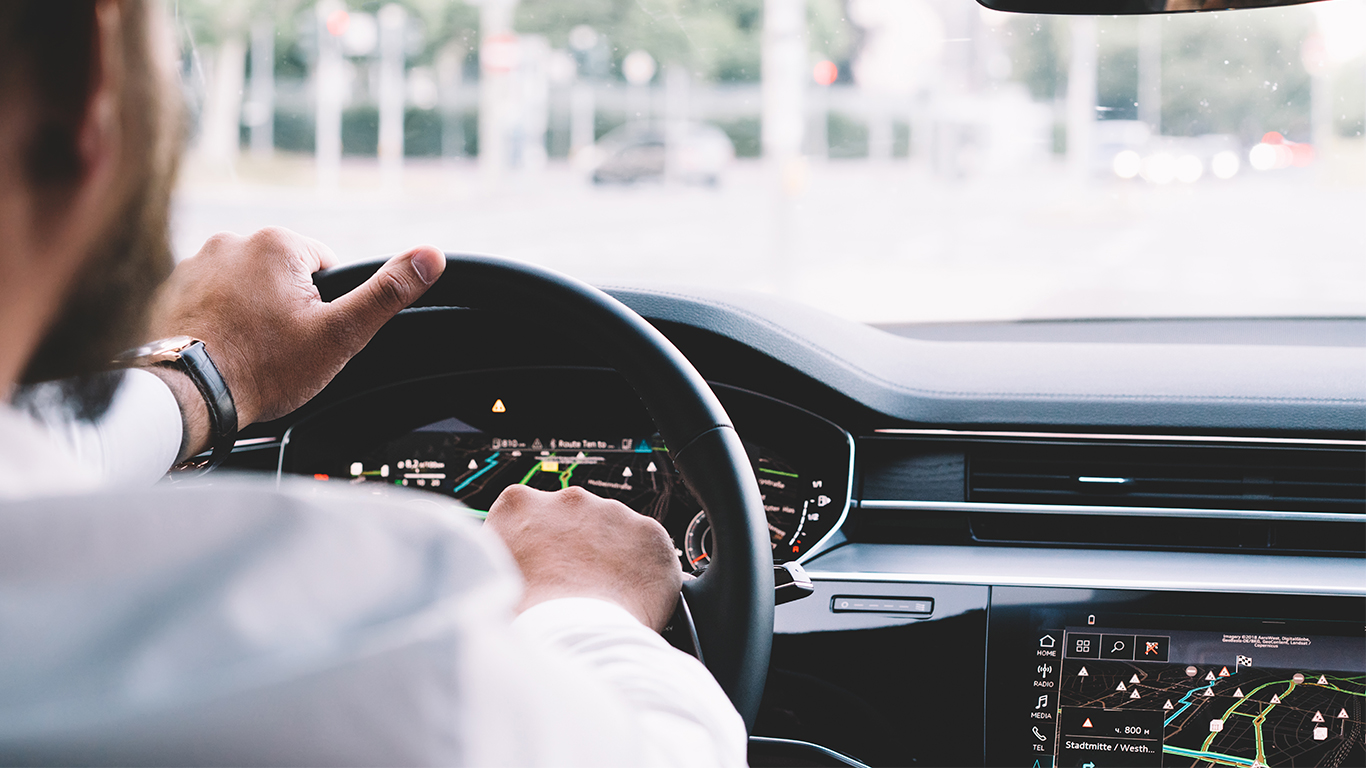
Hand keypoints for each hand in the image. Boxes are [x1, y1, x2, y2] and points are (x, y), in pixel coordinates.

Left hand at [147, 227, 443, 444]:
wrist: (190, 394)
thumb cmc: (264, 368)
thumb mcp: (340, 335)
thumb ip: (387, 293)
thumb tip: (431, 257)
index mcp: (279, 243)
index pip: (325, 268)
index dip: (326, 308)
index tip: (308, 335)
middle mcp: (233, 241)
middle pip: (285, 276)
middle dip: (288, 308)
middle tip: (280, 348)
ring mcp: (197, 262)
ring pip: (249, 286)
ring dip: (254, 312)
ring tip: (251, 349)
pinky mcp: (173, 285)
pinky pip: (213, 297)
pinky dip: (221, 318)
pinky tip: (225, 346)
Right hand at [484, 485, 683, 632]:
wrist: (571, 639)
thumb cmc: (524, 619)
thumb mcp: (490, 578)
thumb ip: (500, 556)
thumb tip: (502, 560)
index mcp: (519, 504)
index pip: (530, 513)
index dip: (539, 544)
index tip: (544, 567)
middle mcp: (567, 498)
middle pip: (575, 519)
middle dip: (578, 548)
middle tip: (575, 587)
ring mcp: (612, 512)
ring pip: (614, 532)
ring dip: (611, 558)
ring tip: (601, 598)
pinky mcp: (649, 533)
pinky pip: (649, 550)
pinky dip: (644, 571)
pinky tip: (628, 598)